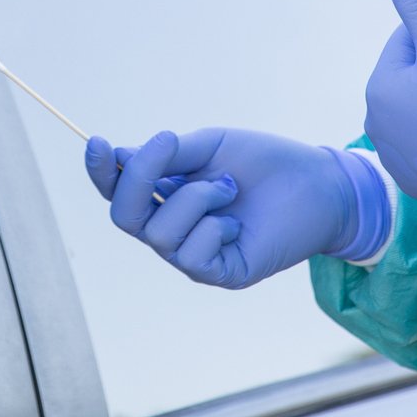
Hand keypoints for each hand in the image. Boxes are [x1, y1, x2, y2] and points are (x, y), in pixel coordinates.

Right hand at [83, 128, 385, 288]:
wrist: (318, 183)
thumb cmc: (264, 162)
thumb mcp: (211, 147)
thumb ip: (168, 156)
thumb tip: (120, 156)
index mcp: (165, 195)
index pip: (118, 190)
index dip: (100, 171)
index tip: (98, 142)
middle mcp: (172, 228)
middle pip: (124, 216)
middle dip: (138, 178)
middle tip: (168, 144)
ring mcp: (193, 255)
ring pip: (159, 233)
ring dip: (194, 197)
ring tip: (229, 186)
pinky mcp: (221, 273)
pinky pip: (192, 256)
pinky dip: (213, 228)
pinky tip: (237, 220)